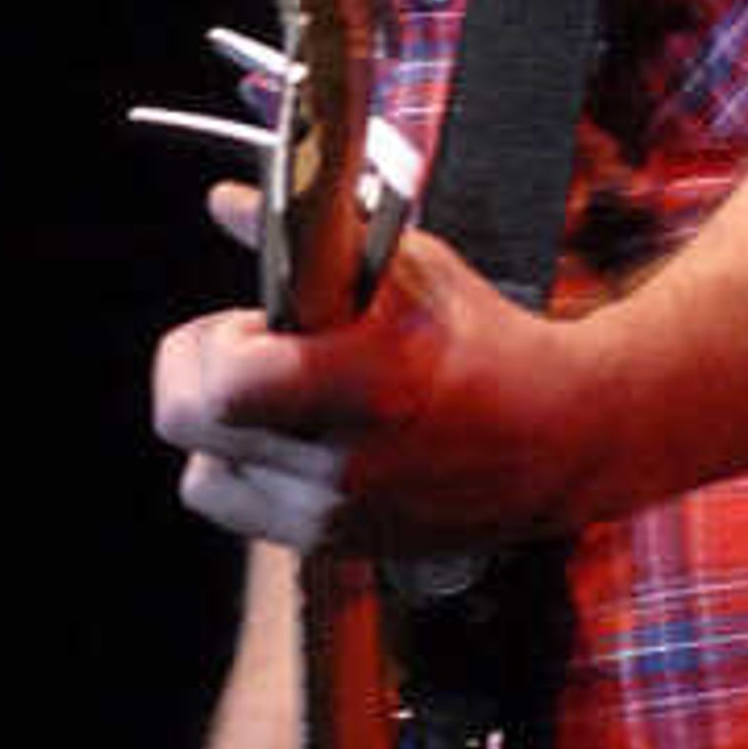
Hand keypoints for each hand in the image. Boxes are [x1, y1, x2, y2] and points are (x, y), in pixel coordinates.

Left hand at [154, 218, 610, 553]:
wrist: (561, 437)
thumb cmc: (486, 343)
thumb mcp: (407, 268)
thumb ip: (306, 236)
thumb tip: (223, 202)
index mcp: (365, 385)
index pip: (219, 382)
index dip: (210, 341)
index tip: (251, 321)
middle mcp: (341, 464)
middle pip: (185, 424)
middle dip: (196, 374)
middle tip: (247, 351)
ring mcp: (333, 515)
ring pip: (202, 473)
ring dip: (224, 429)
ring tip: (281, 400)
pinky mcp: (333, 546)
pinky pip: (241, 509)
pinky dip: (251, 472)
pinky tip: (301, 439)